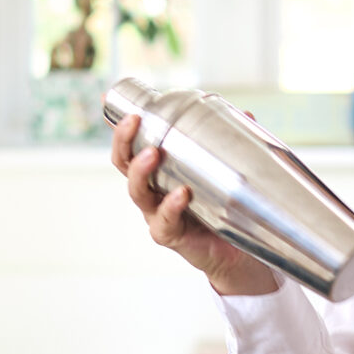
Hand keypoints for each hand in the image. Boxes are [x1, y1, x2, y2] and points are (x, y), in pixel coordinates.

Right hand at [110, 112, 280, 297]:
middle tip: (134, 121)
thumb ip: (229, 145)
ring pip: (137, 191)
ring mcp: (157, 214)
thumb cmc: (220, 209)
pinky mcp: (170, 235)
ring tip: (153, 153)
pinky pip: (164, 221)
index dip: (119, 126)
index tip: (108, 101)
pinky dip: (171, 207)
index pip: (131, 145)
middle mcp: (151, 191)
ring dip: (141, 170)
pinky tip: (181, 194)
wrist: (233, 252)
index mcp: (157, 172)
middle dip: (124, 141)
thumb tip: (245, 115)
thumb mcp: (221, 173)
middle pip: (124, 164)